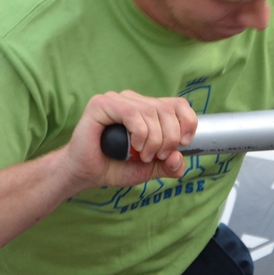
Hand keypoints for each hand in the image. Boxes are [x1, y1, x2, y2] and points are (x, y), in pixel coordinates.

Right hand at [60, 91, 197, 191]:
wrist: (86, 174)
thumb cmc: (116, 166)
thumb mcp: (151, 169)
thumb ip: (170, 165)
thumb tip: (180, 157)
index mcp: (148, 109)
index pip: (178, 104)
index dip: (188, 122)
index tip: (183, 143)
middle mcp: (134, 100)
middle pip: (167, 109)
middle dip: (169, 138)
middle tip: (158, 156)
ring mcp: (117, 100)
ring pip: (151, 111)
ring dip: (154, 139)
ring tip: (144, 156)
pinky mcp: (101, 104)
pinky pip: (131, 113)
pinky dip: (139, 132)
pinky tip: (134, 145)